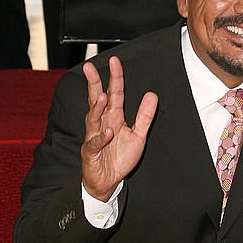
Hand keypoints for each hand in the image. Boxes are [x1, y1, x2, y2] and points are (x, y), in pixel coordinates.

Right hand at [81, 56, 157, 200]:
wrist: (108, 181)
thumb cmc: (119, 157)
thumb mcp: (138, 135)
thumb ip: (144, 116)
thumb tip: (152, 95)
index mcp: (113, 117)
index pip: (114, 93)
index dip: (115, 78)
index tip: (114, 61)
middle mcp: (101, 124)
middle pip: (96, 100)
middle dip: (93, 84)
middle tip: (90, 67)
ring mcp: (94, 137)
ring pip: (92, 119)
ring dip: (97, 109)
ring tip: (103, 97)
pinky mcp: (90, 152)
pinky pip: (94, 143)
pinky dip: (100, 138)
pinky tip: (106, 133)